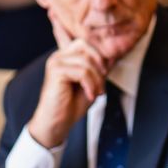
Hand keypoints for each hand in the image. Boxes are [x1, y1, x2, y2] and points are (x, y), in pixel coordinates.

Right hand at [25, 26, 106, 149]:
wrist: (57, 123)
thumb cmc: (72, 105)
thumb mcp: (91, 83)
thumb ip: (98, 70)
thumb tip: (112, 57)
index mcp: (65, 57)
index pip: (84, 44)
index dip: (98, 56)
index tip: (104, 75)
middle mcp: (58, 56)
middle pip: (85, 47)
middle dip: (98, 65)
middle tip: (101, 85)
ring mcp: (55, 62)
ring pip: (86, 61)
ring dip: (96, 79)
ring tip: (96, 93)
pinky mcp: (55, 72)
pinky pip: (82, 72)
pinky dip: (90, 85)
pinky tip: (90, 96)